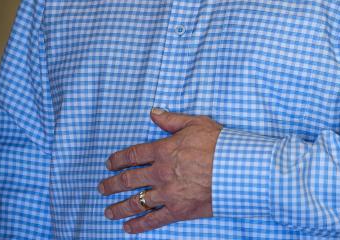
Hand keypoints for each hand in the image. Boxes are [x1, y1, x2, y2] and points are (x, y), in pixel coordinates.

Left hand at [97, 108, 221, 233]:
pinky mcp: (179, 210)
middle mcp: (160, 173)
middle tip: (101, 188)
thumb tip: (153, 113)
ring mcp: (168, 193)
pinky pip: (154, 219)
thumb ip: (171, 120)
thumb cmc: (219, 144)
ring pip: (136, 202)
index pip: (133, 155)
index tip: (108, 164)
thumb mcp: (195, 123)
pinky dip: (139, 224)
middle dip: (112, 184)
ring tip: (108, 212)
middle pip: (129, 180)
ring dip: (119, 207)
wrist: (237, 169)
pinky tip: (128, 228)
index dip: (118, 159)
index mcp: (163, 150)